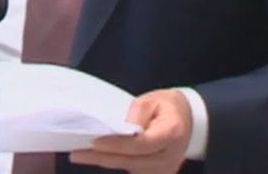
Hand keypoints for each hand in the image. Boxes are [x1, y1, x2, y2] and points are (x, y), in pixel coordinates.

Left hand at [69, 89, 191, 172]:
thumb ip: (136, 112)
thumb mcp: (153, 99)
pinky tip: (99, 158)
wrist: (190, 121)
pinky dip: (117, 165)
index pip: (141, 144)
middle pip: (133, 161)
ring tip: (82, 156)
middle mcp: (171, 155)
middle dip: (103, 158)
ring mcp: (167, 168)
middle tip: (77, 154)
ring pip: (132, 170)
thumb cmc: (169, 107)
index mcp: (172, 132)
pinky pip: (136, 172)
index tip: (95, 142)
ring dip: (107, 163)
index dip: (117, 145)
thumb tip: (120, 127)